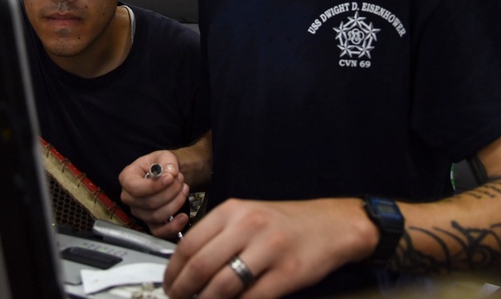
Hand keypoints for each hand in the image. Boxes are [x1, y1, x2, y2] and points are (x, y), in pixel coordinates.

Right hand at [118, 151, 189, 238]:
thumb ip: (167, 161)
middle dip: (170, 191)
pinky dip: (173, 226)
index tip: (170, 177)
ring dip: (175, 202)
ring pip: (156, 216)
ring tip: (184, 188)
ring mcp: (139, 212)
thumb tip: (171, 172)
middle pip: (149, 203)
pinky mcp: (150, 224)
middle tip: (180, 179)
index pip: (135, 188)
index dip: (154, 186)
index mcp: (127, 178)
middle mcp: (129, 198)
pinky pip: (159, 232)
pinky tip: (183, 216)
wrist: (168, 175)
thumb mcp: (164, 155)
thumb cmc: (161, 165)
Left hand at [163, 197, 373, 297]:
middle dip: (183, 290)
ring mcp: (268, 249)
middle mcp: (248, 226)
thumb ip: (218, 237)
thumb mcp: (247, 217)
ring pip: (222, 285)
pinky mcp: (287, 273)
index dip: (173, 271)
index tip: (168, 284)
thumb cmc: (285, 224)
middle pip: (201, 266)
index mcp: (233, 210)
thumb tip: (187, 267)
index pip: (189, 243)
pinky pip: (252, 298)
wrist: (331, 225)